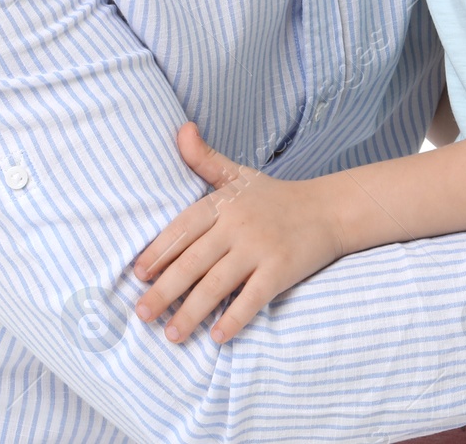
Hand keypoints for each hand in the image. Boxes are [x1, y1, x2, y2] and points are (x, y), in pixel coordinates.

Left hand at [131, 122, 346, 344]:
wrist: (327, 209)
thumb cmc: (275, 196)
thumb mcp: (238, 174)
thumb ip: (205, 158)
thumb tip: (181, 129)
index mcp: (223, 203)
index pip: (182, 228)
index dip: (158, 251)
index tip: (138, 274)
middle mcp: (238, 225)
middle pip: (193, 261)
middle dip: (164, 290)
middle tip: (142, 314)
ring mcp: (260, 248)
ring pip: (216, 284)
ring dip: (191, 312)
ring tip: (171, 335)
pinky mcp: (280, 270)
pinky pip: (252, 298)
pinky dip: (234, 318)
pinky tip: (217, 337)